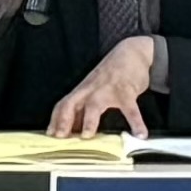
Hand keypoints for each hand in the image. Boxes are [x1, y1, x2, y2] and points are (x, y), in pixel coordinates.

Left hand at [47, 34, 167, 138]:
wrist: (131, 53)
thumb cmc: (112, 75)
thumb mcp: (95, 89)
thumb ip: (86, 108)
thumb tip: (77, 130)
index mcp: (83, 90)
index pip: (63, 104)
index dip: (55, 120)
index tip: (50, 135)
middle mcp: (91, 89)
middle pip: (71, 103)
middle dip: (64, 120)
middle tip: (60, 137)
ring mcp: (108, 89)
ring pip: (94, 105)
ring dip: (89, 120)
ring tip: (88, 136)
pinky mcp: (126, 90)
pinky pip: (130, 109)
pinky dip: (136, 123)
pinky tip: (141, 134)